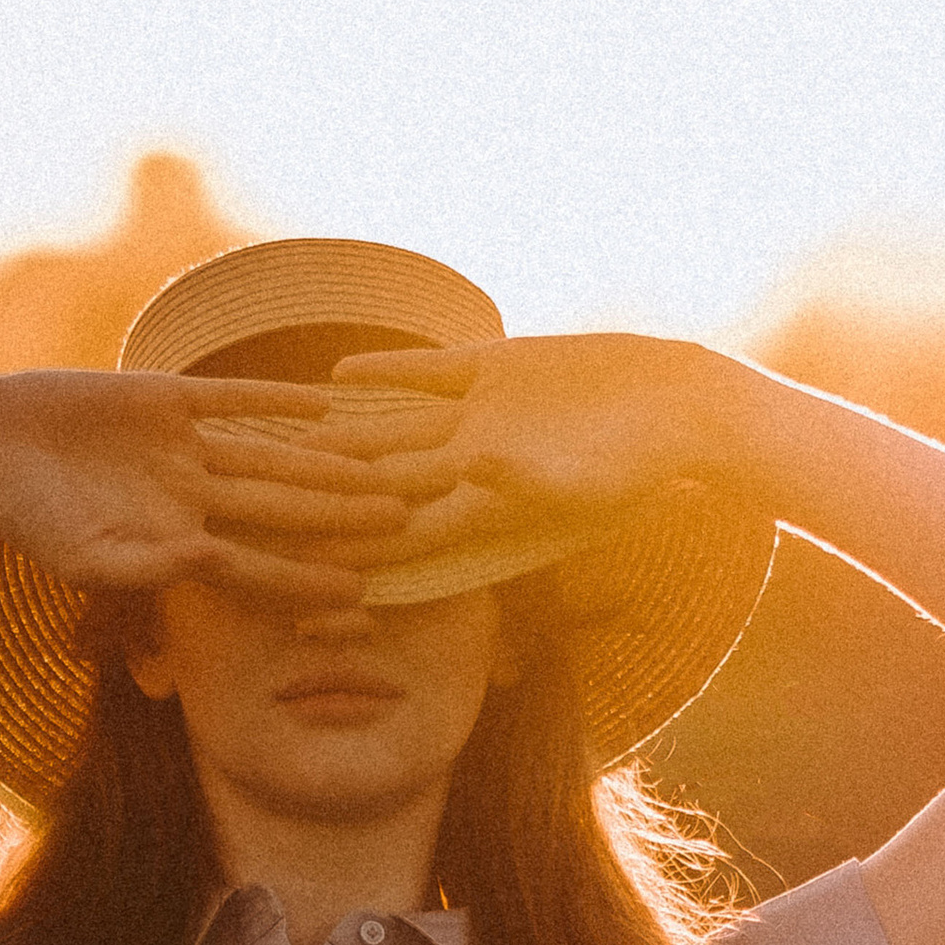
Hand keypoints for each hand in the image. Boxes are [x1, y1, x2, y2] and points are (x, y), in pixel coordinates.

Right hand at [0, 368, 423, 607]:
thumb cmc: (26, 518)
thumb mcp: (89, 557)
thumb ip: (154, 565)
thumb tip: (213, 563)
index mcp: (176, 544)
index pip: (259, 566)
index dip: (310, 578)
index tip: (363, 592)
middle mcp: (189, 498)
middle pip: (282, 509)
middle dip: (342, 517)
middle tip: (405, 521)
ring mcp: (182, 448)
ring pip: (272, 456)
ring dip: (325, 462)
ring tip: (382, 467)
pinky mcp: (165, 398)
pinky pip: (235, 398)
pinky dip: (279, 399)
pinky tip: (327, 401)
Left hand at [326, 334, 779, 574]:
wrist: (681, 407)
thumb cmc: (639, 464)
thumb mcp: (577, 479)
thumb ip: (518, 475)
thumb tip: (465, 466)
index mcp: (484, 506)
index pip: (402, 538)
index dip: (352, 554)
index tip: (300, 572)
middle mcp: (471, 466)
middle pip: (383, 487)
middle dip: (327, 500)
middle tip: (263, 509)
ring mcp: (479, 418)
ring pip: (394, 429)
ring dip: (342, 434)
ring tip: (281, 438)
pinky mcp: (496, 372)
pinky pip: (428, 375)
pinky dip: (386, 372)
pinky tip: (337, 373)